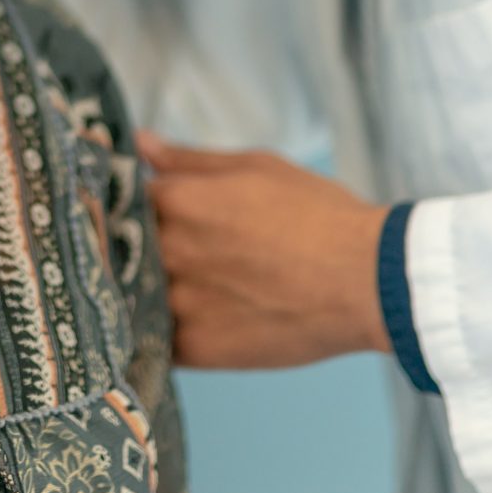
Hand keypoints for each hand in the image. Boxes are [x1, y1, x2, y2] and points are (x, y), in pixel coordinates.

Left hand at [140, 135, 391, 369]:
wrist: (370, 282)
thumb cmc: (318, 214)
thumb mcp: (255, 167)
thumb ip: (189, 159)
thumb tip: (140, 144)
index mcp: (178, 201)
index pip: (121, 198)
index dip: (125, 203)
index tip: (133, 208)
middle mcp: (169, 251)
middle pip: (122, 247)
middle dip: (132, 245)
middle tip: (157, 247)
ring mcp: (179, 304)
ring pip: (134, 294)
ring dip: (143, 288)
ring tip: (178, 284)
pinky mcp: (196, 349)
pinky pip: (155, 338)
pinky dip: (160, 329)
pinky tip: (183, 318)